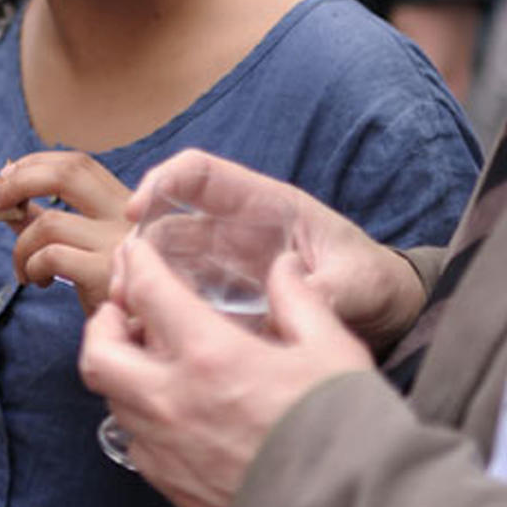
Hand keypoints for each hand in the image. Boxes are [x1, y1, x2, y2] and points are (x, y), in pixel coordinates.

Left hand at [0, 151, 131, 313]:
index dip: (36, 163)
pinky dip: (32, 267)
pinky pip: (51, 256)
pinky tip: (40, 281)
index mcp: (124, 202)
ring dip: (21, 245)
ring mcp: (119, 242)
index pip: (78, 163)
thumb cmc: (107, 284)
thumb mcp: (81, 245)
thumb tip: (3, 199)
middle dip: (19, 181)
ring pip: (49, 223)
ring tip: (24, 269)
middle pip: (68, 174)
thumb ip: (46, 220)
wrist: (141, 331)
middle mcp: (127, 215)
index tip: (5, 176)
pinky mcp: (105, 273)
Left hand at [79, 237, 371, 506]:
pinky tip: (170, 408)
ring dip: (120, 369)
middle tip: (124, 310)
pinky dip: (139, 415)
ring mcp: (166, 447)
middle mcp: (173, 400)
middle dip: (102, 321)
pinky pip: (134, 441)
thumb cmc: (344, 430)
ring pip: (111, 398)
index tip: (133, 251)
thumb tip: (281, 267)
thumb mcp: (332, 348)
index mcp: (210, 355)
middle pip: (98, 352)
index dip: (134, 262)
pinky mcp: (171, 485)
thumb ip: (298, 299)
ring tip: (148, 357)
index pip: (146, 292)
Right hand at [129, 150, 425, 352]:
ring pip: (165, 260)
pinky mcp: (223, 297)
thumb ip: (327, 290)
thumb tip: (297, 302)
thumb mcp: (357, 283)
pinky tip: (149, 332)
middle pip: (169, 220)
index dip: (162, 181)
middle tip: (123, 282)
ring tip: (127, 311)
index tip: (135, 211)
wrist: (383, 310)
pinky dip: (158, 308)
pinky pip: (180, 295)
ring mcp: (225, 263)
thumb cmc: (371, 280)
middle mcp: (235, 229)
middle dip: (138, 243)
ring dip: (140, 279)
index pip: (201, 174)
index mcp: (264, 206)